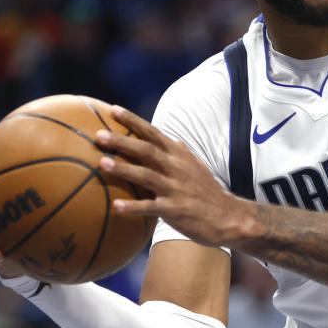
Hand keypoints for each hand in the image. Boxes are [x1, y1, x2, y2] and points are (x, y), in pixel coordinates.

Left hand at [94, 106, 252, 246]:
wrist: (228, 217)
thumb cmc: (207, 192)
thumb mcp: (196, 167)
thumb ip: (181, 153)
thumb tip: (174, 139)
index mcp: (179, 155)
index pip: (153, 133)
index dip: (133, 121)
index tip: (113, 110)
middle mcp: (176, 168)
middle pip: (146, 150)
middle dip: (122, 142)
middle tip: (99, 135)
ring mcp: (175, 189)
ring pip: (146, 175)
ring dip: (124, 169)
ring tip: (102, 164)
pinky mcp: (175, 210)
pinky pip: (150, 207)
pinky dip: (133, 207)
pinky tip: (115, 207)